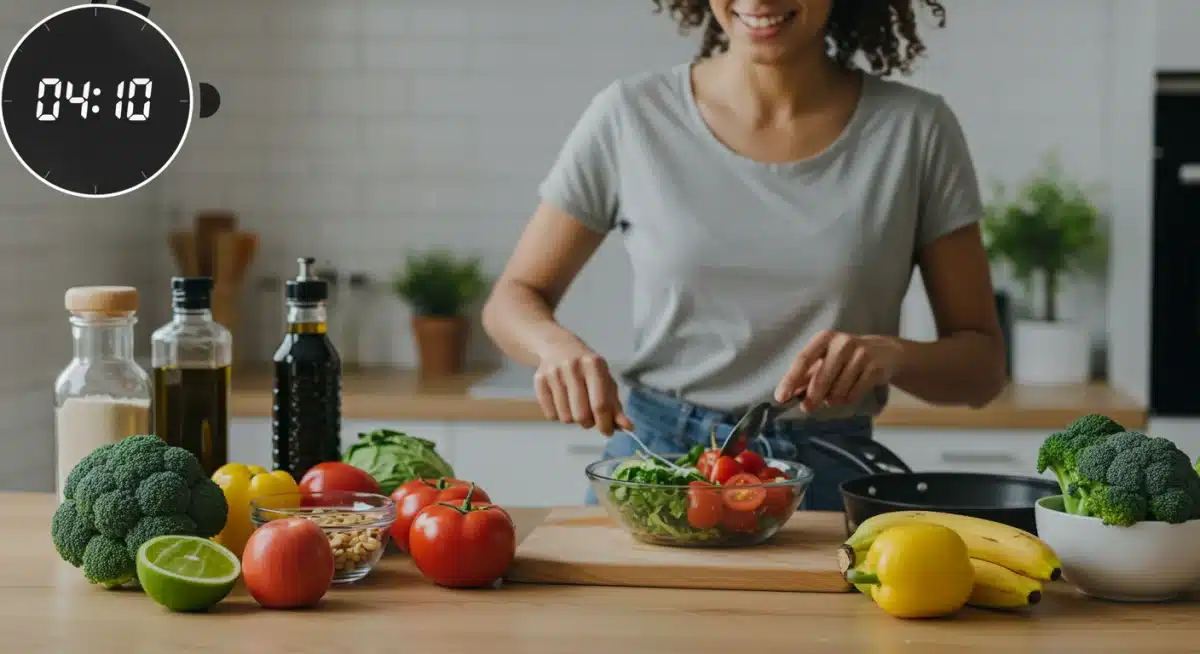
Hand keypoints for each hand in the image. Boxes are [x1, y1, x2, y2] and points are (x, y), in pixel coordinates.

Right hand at [533, 341, 632, 435]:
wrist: (558, 346)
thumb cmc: (587, 368)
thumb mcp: (605, 381)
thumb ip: (616, 406)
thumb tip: (628, 428)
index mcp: (593, 364)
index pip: (600, 404)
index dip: (605, 424)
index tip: (608, 432)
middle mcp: (572, 367)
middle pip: (581, 415)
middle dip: (588, 423)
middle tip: (590, 418)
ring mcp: (553, 373)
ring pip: (565, 417)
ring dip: (573, 419)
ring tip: (576, 406)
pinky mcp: (539, 380)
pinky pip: (550, 414)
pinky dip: (559, 415)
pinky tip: (563, 402)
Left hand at [776, 331, 903, 410]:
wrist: (885, 352)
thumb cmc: (846, 357)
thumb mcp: (825, 359)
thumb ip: (806, 376)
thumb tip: (785, 394)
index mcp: (825, 338)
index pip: (803, 359)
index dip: (790, 379)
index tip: (781, 397)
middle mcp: (842, 342)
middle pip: (821, 378)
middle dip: (812, 397)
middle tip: (807, 408)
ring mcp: (861, 354)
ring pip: (838, 390)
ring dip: (833, 399)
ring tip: (835, 395)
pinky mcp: (875, 368)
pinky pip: (854, 394)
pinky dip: (848, 399)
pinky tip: (850, 393)